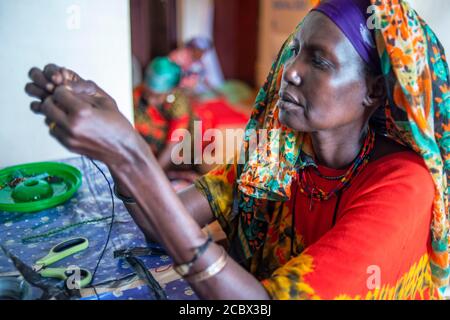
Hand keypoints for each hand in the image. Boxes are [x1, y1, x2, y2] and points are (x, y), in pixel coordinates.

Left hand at [25, 65, 147, 166]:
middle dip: (54, 99)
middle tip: (64, 100)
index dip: (64, 89)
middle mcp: (72, 126)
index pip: (59, 93)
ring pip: (48, 119)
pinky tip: (71, 123)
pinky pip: (53, 131)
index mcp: (82, 112)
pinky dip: (58, 125)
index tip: (70, 91)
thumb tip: (67, 87)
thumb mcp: (105, 102)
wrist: (123, 151)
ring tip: (69, 113)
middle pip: (48, 106)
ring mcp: (68, 138)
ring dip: (55, 113)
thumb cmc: (118, 126)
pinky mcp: (68, 146)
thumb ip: (85, 93)